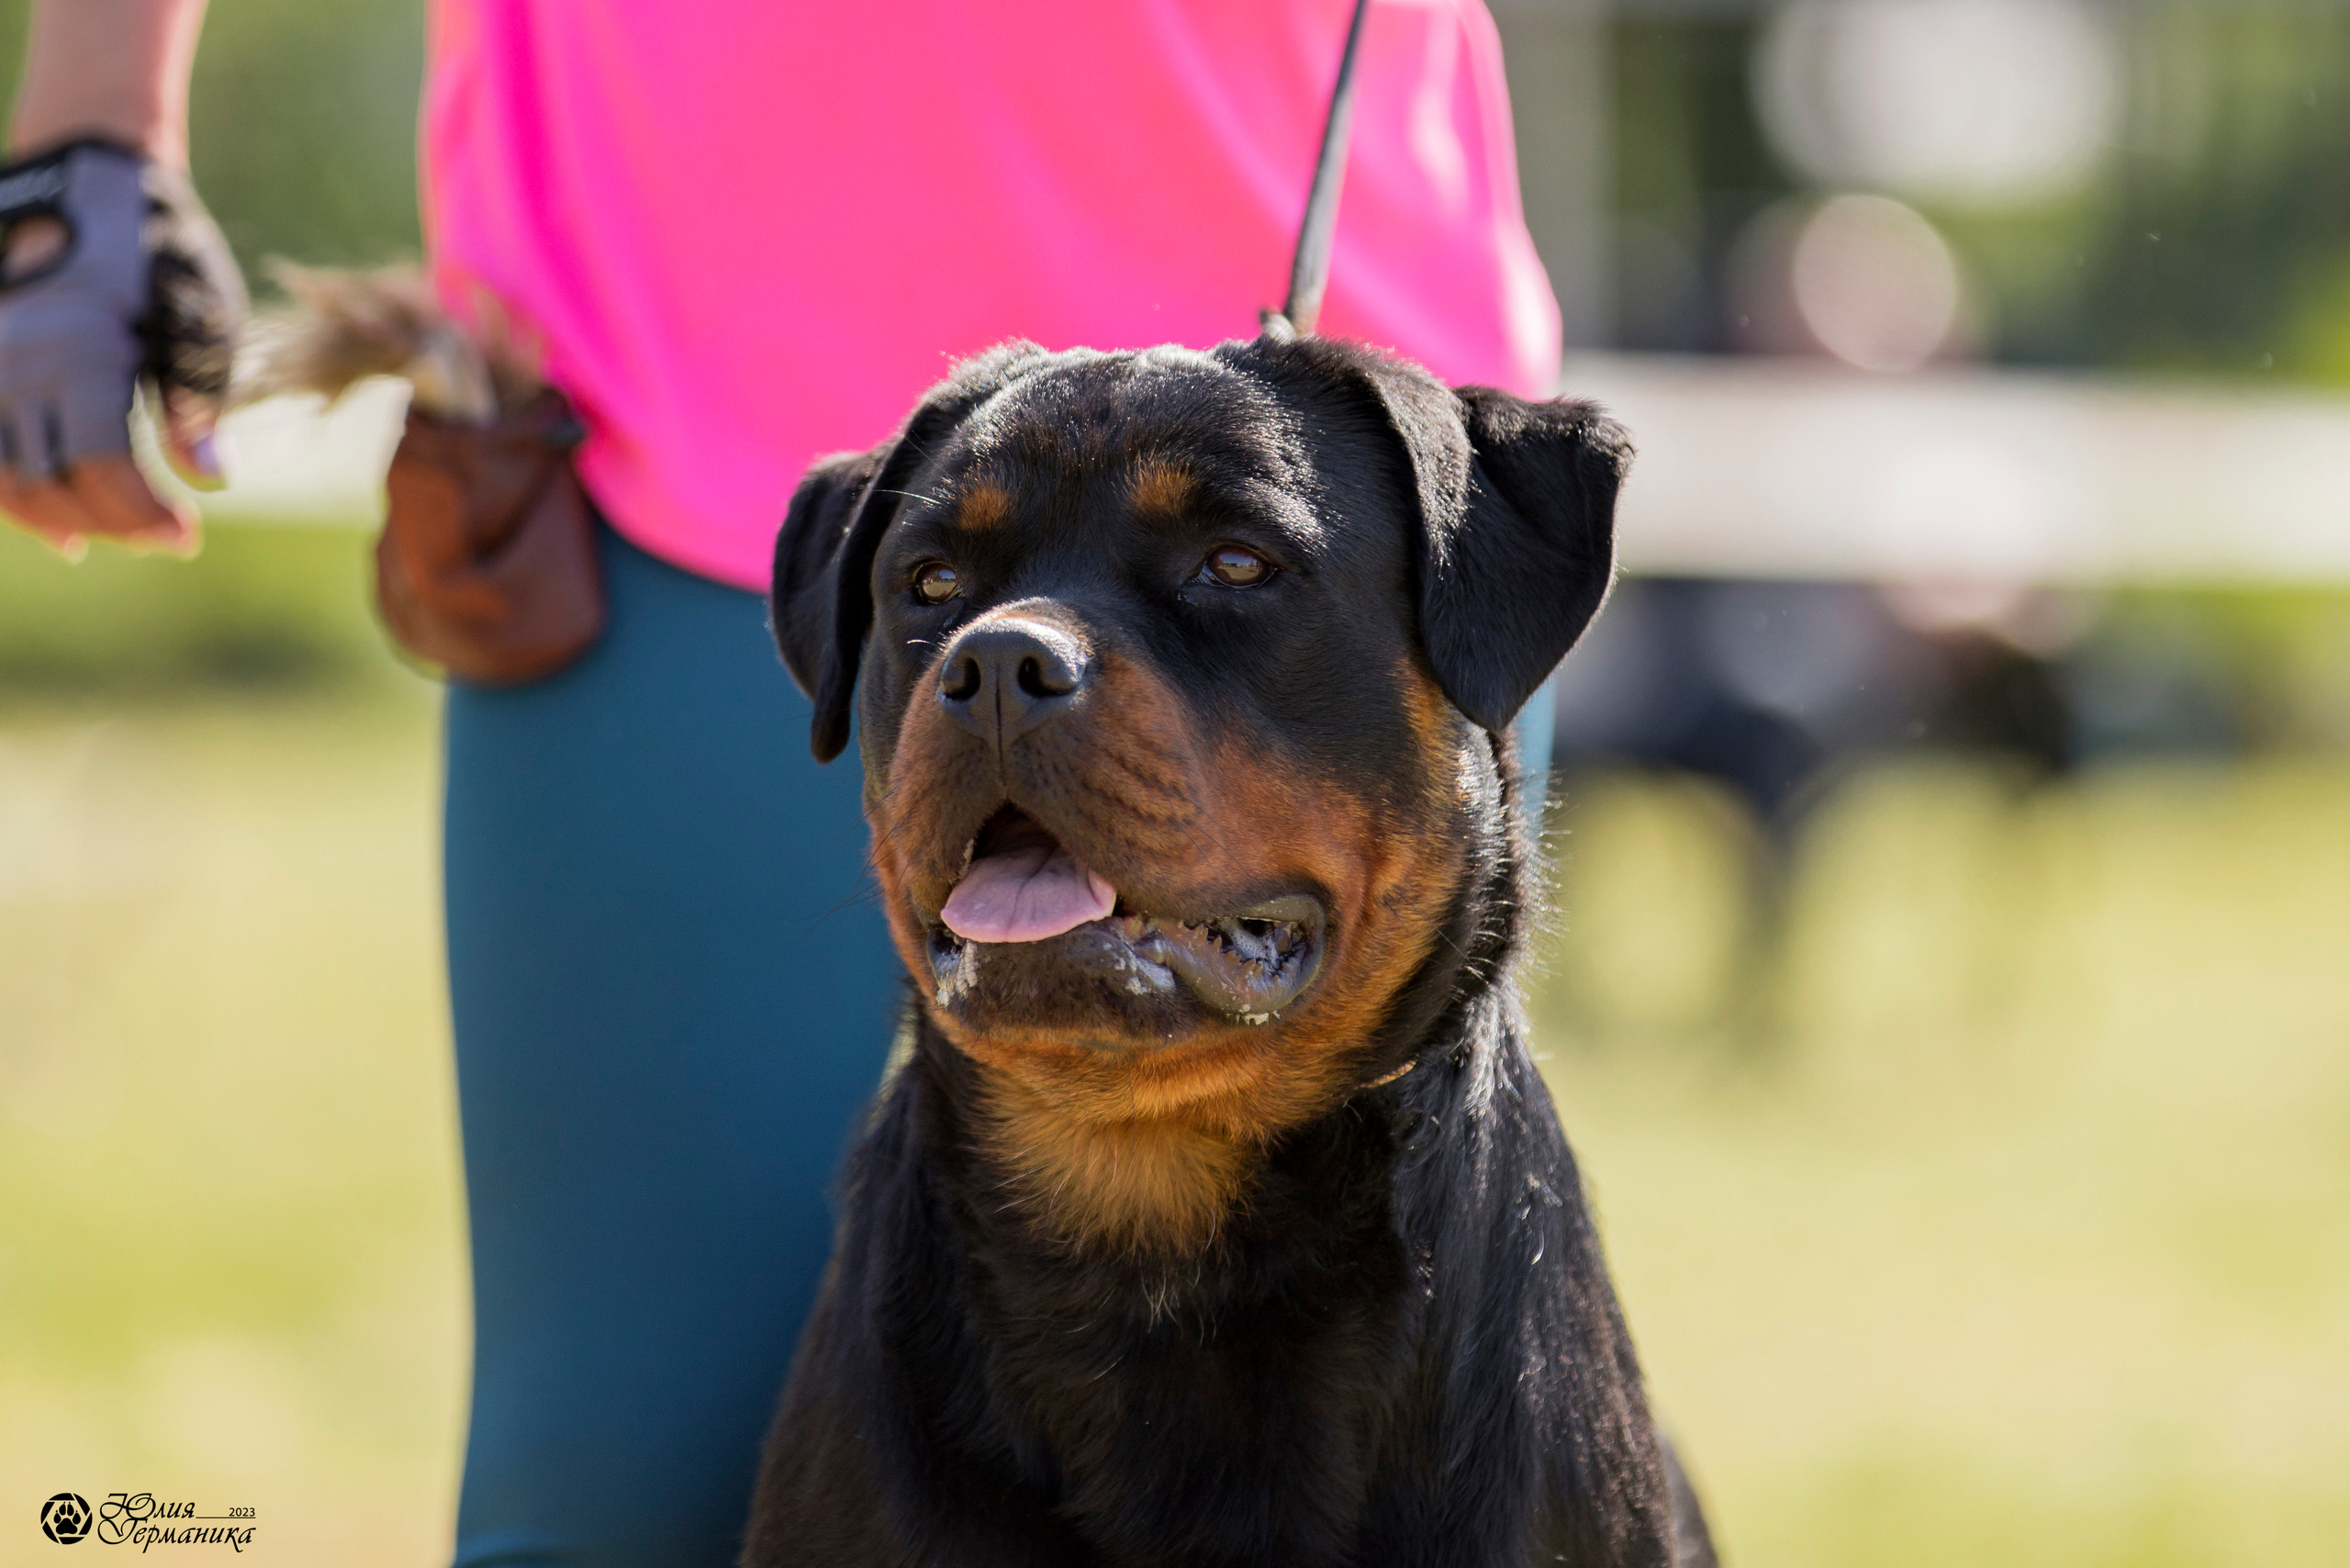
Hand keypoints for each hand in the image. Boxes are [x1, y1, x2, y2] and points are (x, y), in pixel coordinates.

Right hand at [0, 138, 245, 557]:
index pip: (100, 465)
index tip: (184, 537)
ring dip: (55, 518)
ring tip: (107, 537)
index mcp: (82, 350)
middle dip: (108, 523)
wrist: (87, 185)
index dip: (141, 513)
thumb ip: (197, 394)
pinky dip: (13, 495)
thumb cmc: (161, 252)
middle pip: (47, 482)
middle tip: (162, 537)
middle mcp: (18, 361)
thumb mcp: (202, 313)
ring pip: (0, 476)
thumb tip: (209, 474)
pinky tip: (56, 525)